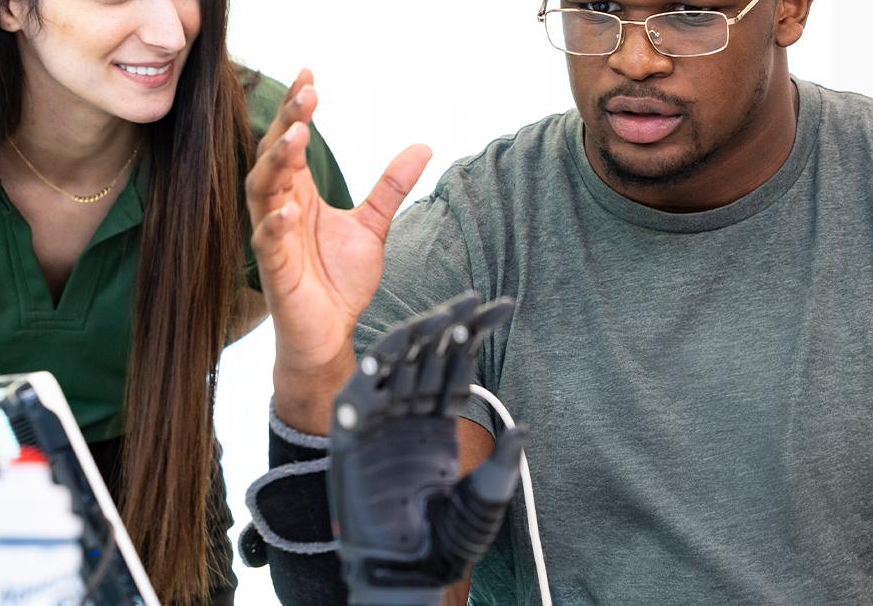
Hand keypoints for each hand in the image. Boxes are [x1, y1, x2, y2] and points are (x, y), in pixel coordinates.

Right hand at [246, 70, 430, 431]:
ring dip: (276, 163)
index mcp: (299, 195)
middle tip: (307, 93)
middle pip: (273, 156)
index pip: (291, 142)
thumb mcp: (373, 227)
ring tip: (296, 136)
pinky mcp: (274, 270)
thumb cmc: (339, 280)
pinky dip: (275, 226)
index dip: (298, 110)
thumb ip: (391, 187)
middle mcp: (280, 209)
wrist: (331, 333)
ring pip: (261, 191)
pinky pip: (266, 243)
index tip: (311, 75)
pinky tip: (289, 211)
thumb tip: (422, 145)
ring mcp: (273, 238)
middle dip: (287, 123)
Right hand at [328, 293, 524, 605]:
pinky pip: (358, 396)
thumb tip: (523, 427)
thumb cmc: (444, 540)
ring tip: (440, 316)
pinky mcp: (350, 436)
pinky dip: (370, 373)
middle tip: (474, 300)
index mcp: (439, 421)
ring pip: (395, 366)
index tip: (503, 306)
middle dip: (451, 327)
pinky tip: (387, 353)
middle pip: (429, 356)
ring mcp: (380, 422)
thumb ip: (502, 464)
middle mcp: (409, 414)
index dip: (477, 335)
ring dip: (415, 339)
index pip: (459, 366)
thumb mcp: (484, 498)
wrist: (404, 572)